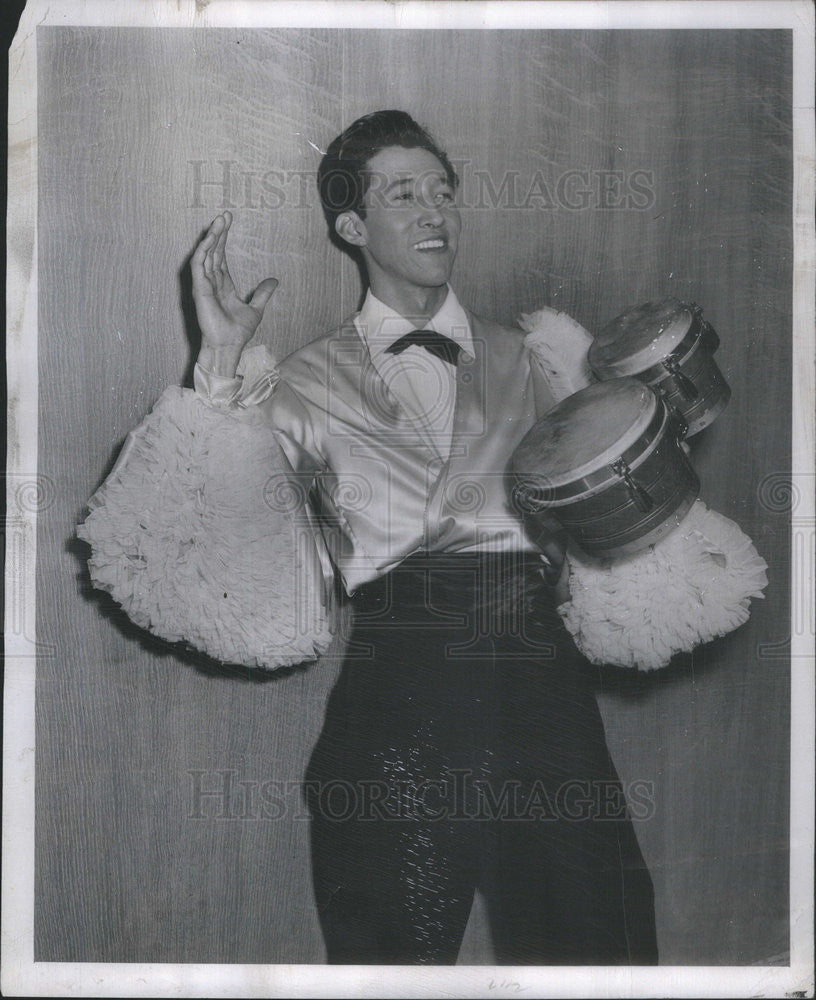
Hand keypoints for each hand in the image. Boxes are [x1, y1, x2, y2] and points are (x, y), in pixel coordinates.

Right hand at [191, 212, 277, 374]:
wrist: (229, 346)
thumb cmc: (238, 332)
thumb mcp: (256, 309)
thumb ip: (263, 294)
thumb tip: (275, 280)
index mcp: (222, 284)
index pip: (221, 255)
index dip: (224, 238)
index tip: (229, 221)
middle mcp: (211, 282)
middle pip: (213, 250)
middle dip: (218, 232)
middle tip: (225, 214)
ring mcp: (203, 284)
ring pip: (205, 254)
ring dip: (212, 237)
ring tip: (219, 221)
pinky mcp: (199, 289)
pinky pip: (199, 264)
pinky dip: (204, 250)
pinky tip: (211, 238)